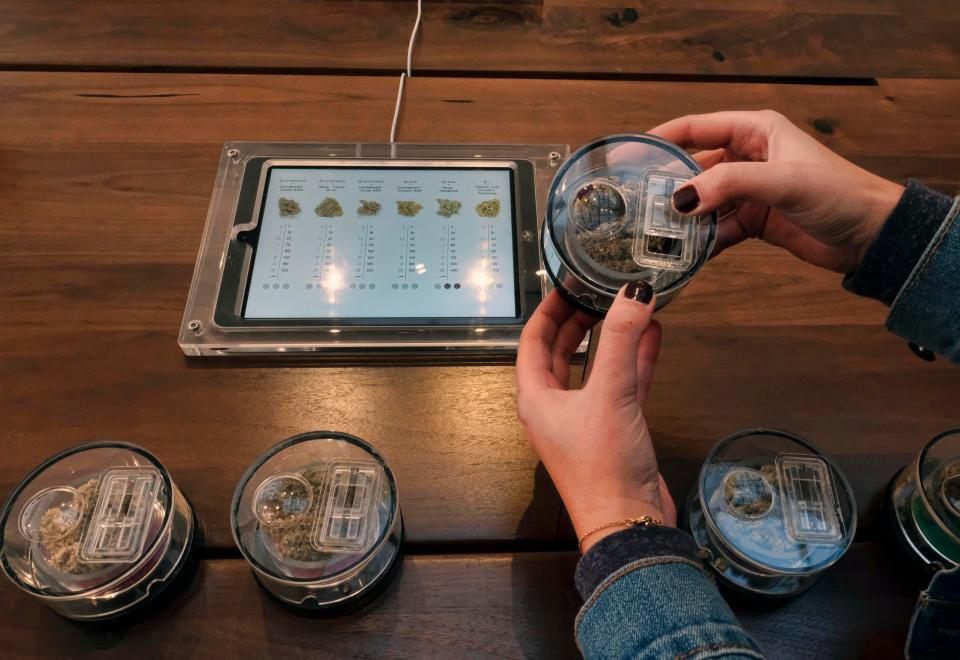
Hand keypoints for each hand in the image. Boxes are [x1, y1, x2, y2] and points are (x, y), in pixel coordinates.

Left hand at [516, 284, 675, 553]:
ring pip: (594, 368)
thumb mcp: (611, 394)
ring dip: (610, 339)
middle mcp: (555, 407)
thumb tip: (633, 293)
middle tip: (595, 292)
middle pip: (560, 352)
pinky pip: (622, 385)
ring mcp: (584, 419)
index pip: (532, 341)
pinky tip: (652, 338)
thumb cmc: (603, 467)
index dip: (548, 310)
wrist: (629, 523)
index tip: (565, 284)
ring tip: (626, 308)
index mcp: (536, 398)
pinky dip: (635, 361)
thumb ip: (622, 340)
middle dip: (578, 321)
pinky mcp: (614, 430)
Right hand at [649, 110, 903, 272]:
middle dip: (667, 187)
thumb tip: (679, 200)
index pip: (696, 128)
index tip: (630, 156)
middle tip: (636, 205)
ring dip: (682, 219)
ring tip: (654, 235)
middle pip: (693, 168)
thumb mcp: (781, 181)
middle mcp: (747, 157)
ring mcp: (748, 191)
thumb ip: (729, 184)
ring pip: (702, 202)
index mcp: (754, 131)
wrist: (872, 235)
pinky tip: (684, 255)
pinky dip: (701, 243)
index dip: (662, 139)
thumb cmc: (838, 194)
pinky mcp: (753, 221)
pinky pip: (716, 230)